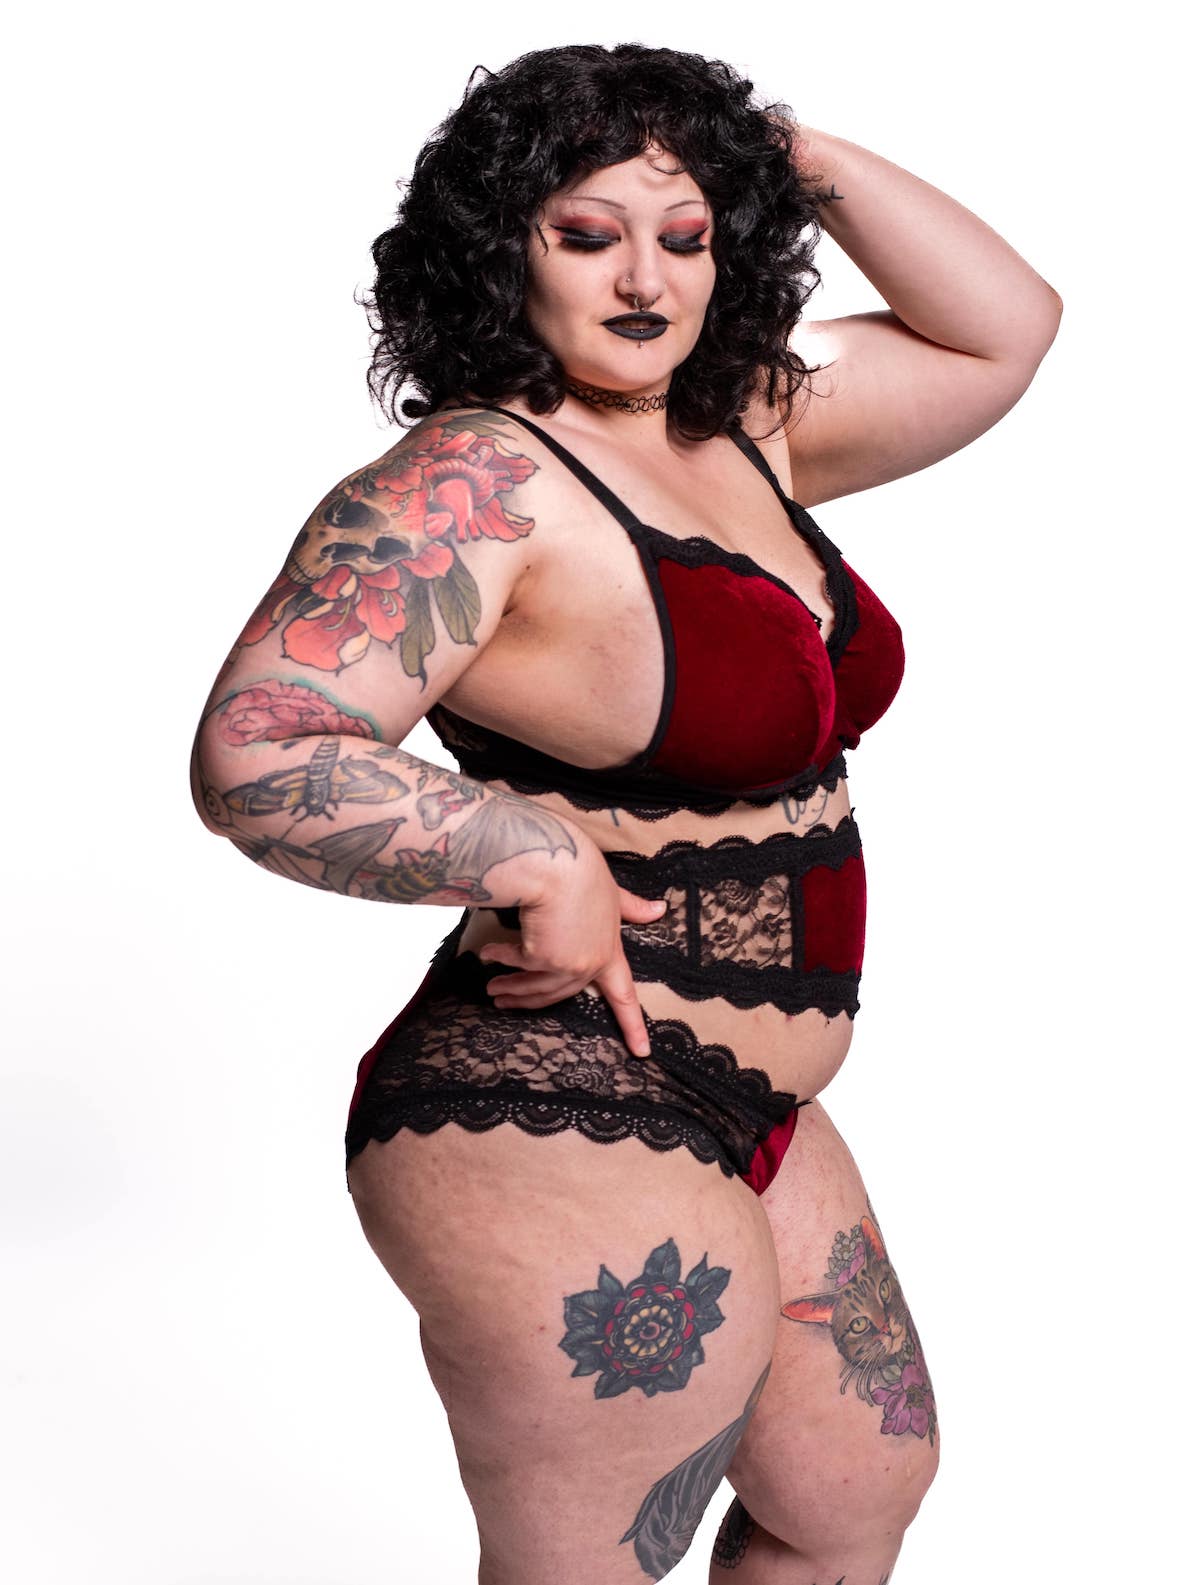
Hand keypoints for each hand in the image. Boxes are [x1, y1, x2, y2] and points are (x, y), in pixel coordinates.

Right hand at [476, 840, 665, 1057]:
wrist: (557, 863)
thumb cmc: (583, 870)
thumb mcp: (612, 893)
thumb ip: (632, 907)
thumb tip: (659, 909)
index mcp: (611, 950)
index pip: (625, 995)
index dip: (633, 1024)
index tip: (642, 1052)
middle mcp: (591, 963)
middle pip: (561, 993)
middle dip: (527, 999)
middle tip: (503, 1000)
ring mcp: (568, 964)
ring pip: (536, 988)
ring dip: (510, 990)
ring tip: (491, 990)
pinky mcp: (543, 959)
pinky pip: (518, 965)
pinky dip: (501, 959)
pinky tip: (486, 954)